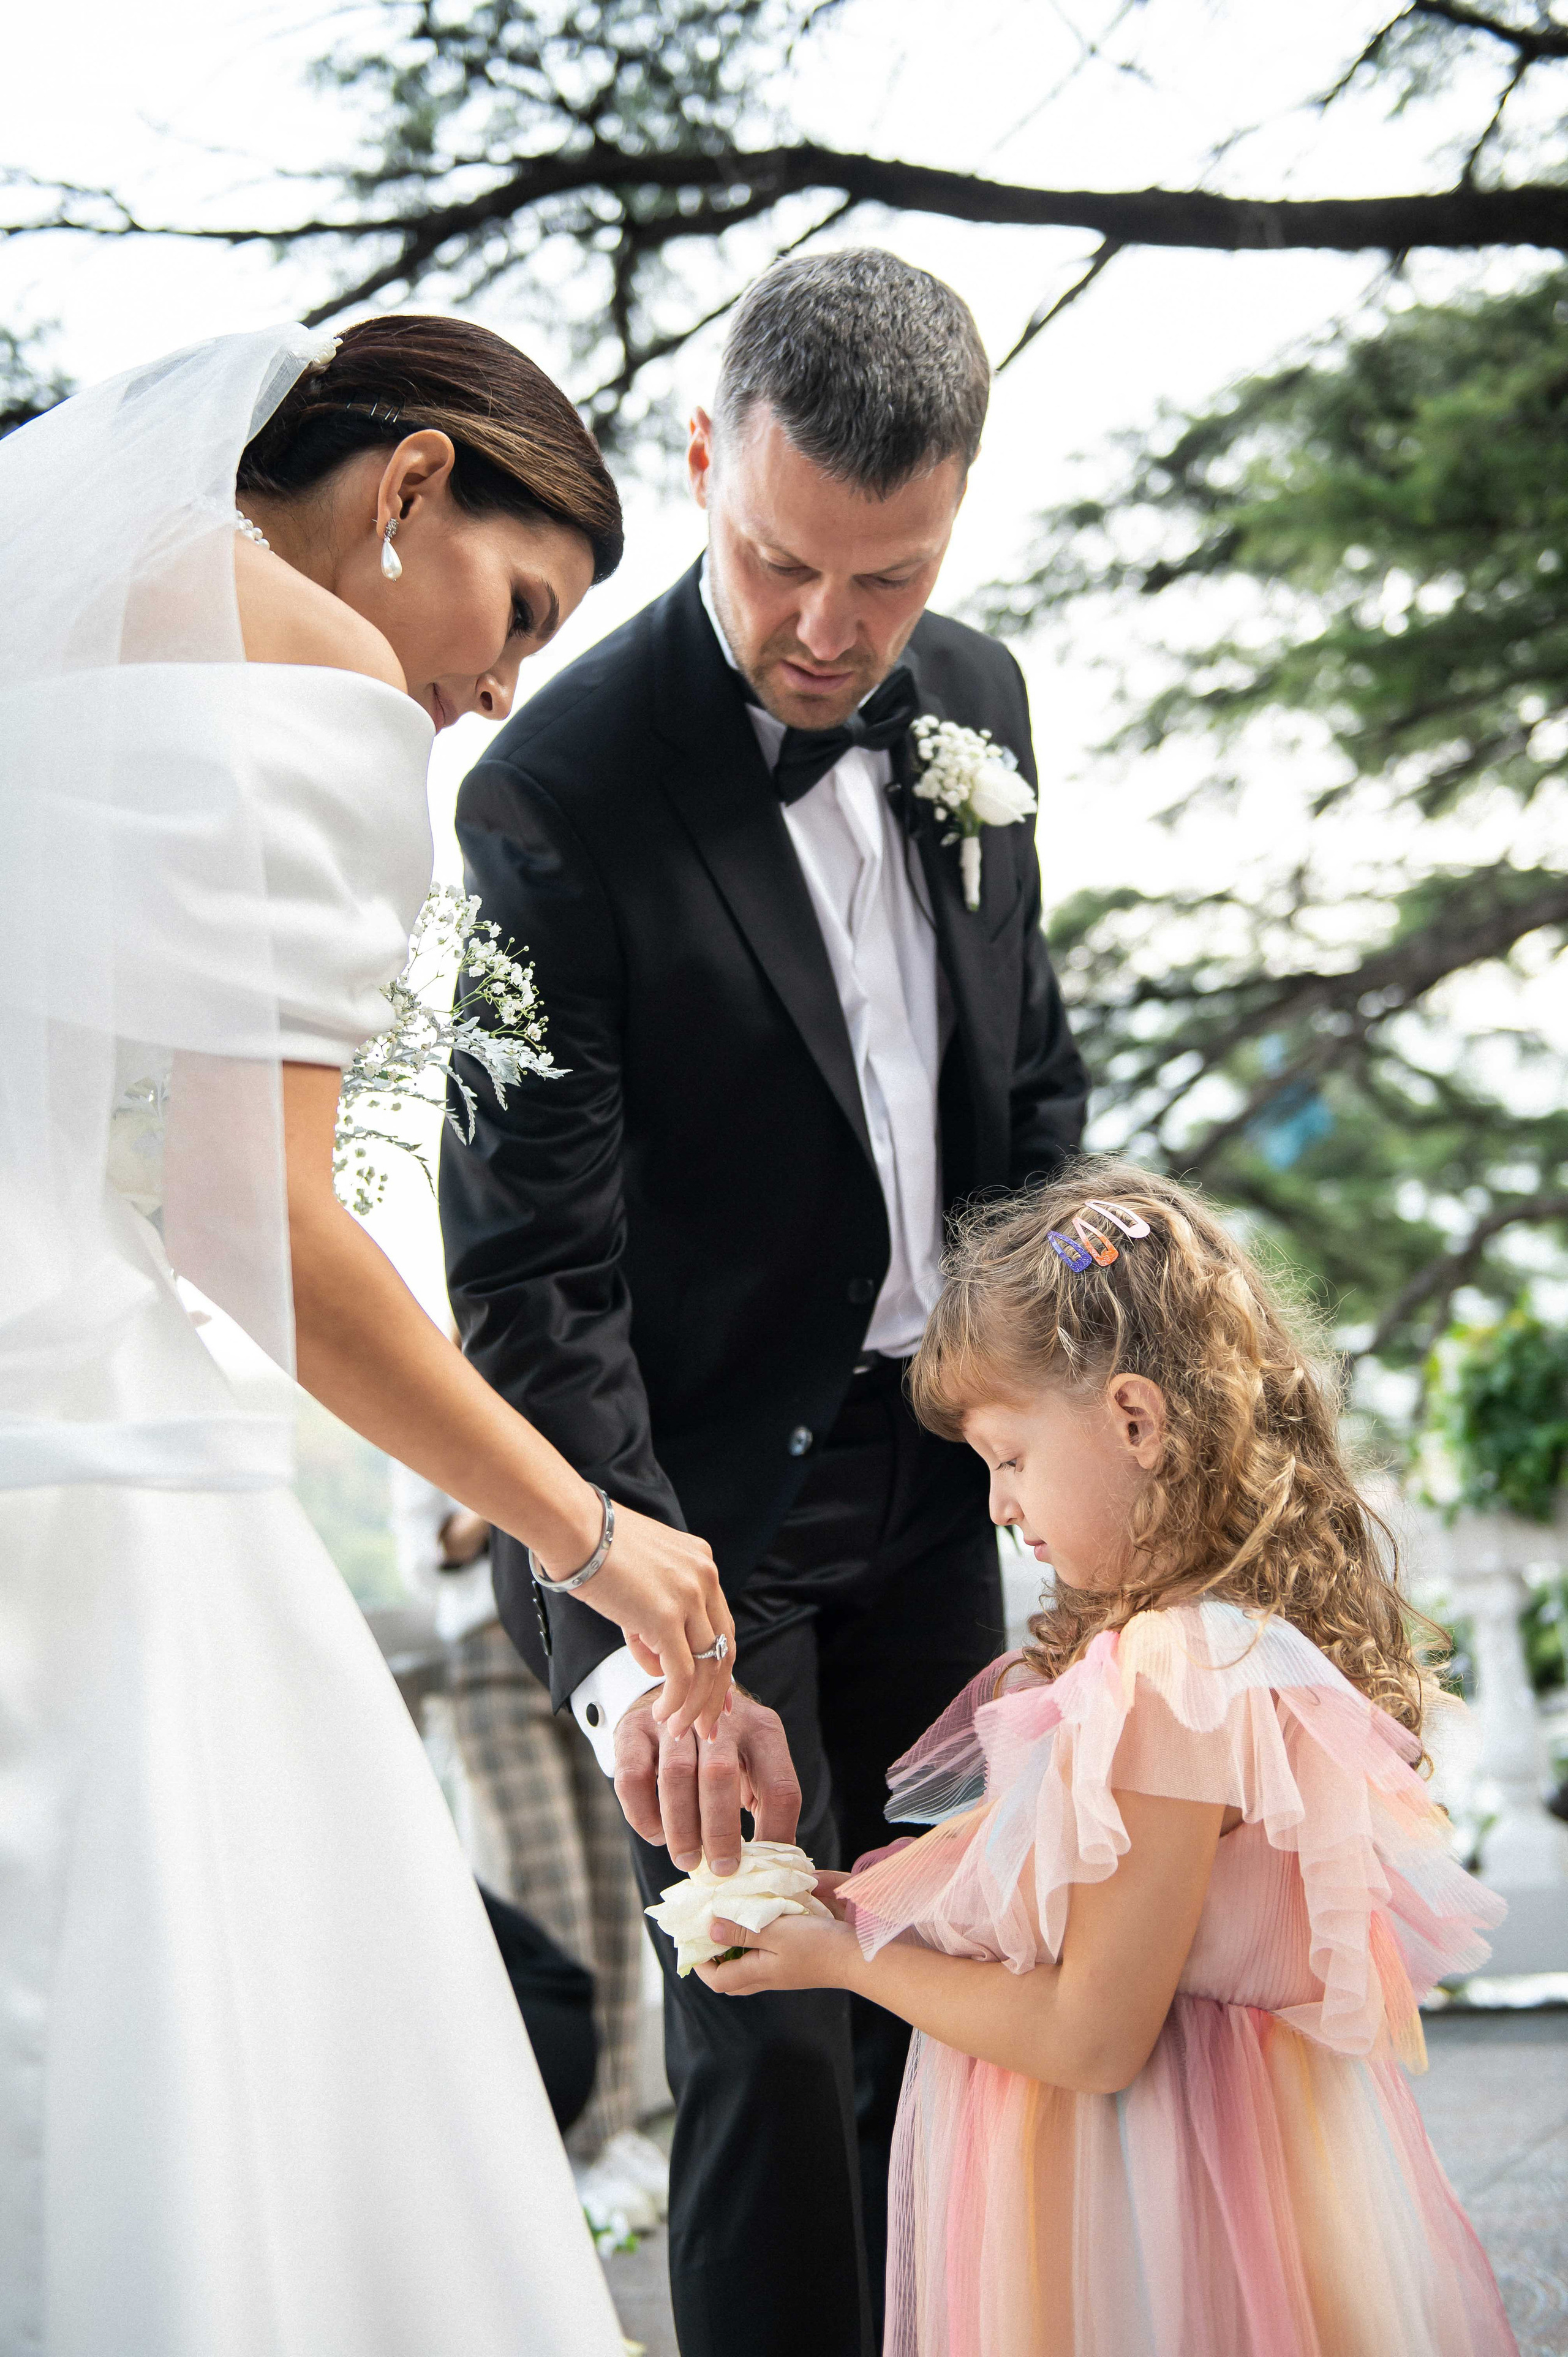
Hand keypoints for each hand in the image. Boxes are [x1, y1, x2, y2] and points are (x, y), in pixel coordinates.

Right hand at [546, 1502, 734, 1742]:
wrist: (573, 1527)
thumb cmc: (593, 1546)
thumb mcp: (640, 1576)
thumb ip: (655, 1615)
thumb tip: (659, 1660)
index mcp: (701, 1564)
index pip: (722, 1624)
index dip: (720, 1664)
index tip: (718, 1694)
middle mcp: (704, 1577)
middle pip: (724, 1648)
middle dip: (717, 1694)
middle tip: (708, 1725)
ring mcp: (689, 1596)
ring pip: (706, 1666)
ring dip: (694, 1705)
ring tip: (678, 1729)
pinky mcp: (666, 1616)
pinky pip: (682, 1673)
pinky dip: (675, 1701)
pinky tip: (661, 1715)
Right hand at [614, 1687, 800, 1875]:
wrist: (676, 1700)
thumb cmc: (723, 1750)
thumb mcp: (754, 1765)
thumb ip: (764, 1804)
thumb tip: (772, 1862)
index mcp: (763, 1730)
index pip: (779, 1785)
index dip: (775, 1832)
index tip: (763, 1866)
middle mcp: (720, 1719)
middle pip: (721, 1774)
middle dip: (720, 1830)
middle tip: (720, 1870)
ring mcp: (673, 1721)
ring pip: (676, 1775)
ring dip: (682, 1828)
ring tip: (688, 1861)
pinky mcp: (634, 1730)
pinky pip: (633, 1777)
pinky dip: (644, 1815)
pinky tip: (656, 1834)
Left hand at [693, 1910, 859, 1995]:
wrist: (858, 1957)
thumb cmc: (816, 1944)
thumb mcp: (775, 1933)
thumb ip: (742, 1931)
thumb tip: (710, 1931)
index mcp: (758, 1974)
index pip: (717, 1980)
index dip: (701, 1963)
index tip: (695, 1938)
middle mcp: (768, 1978)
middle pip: (731, 1977)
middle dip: (717, 1957)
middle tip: (713, 1928)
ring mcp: (784, 1972)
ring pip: (750, 1966)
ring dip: (738, 1946)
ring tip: (736, 1918)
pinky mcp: (798, 1963)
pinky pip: (768, 1956)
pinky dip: (760, 1940)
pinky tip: (766, 1918)